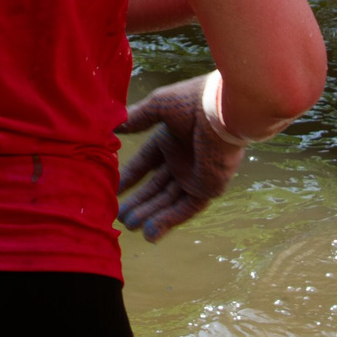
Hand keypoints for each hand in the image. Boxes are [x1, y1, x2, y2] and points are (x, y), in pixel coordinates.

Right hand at [116, 73, 248, 240]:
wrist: (222, 112)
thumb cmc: (192, 103)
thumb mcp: (158, 106)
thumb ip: (138, 118)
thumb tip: (115, 126)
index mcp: (171, 139)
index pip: (146, 162)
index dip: (131, 176)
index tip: (114, 189)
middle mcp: (183, 159)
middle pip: (156, 186)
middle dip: (139, 201)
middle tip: (119, 215)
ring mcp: (196, 175)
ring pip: (168, 200)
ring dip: (149, 214)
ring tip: (129, 226)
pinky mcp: (208, 188)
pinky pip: (186, 209)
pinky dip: (168, 221)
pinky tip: (150, 234)